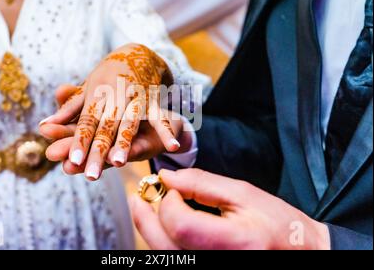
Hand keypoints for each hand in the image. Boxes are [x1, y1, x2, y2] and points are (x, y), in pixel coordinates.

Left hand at [39, 44, 180, 179]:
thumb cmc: (108, 77)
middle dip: (97, 151)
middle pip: (103, 128)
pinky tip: (170, 146)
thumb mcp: (88, 91)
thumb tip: (42, 126)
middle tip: (89, 174)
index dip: (76, 144)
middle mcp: (112, 97)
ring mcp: (133, 97)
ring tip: (118, 162)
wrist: (137, 53)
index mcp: (95, 97)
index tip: (69, 163)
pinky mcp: (152, 98)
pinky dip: (166, 131)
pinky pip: (160, 116)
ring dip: (124, 142)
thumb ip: (68, 110)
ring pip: (128, 123)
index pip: (84, 125)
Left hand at [131, 169, 330, 249]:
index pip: (180, 226)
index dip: (169, 203)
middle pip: (163, 246)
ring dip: (151, 230)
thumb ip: (201, 184)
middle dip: (145, 217)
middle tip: (140, 196)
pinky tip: (166, 227)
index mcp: (233, 243)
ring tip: (151, 209)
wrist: (298, 253)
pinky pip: (174, 259)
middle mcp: (215, 264)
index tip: (171, 187)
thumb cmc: (277, 224)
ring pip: (163, 255)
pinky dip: (164, 242)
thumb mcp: (242, 194)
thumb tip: (167, 176)